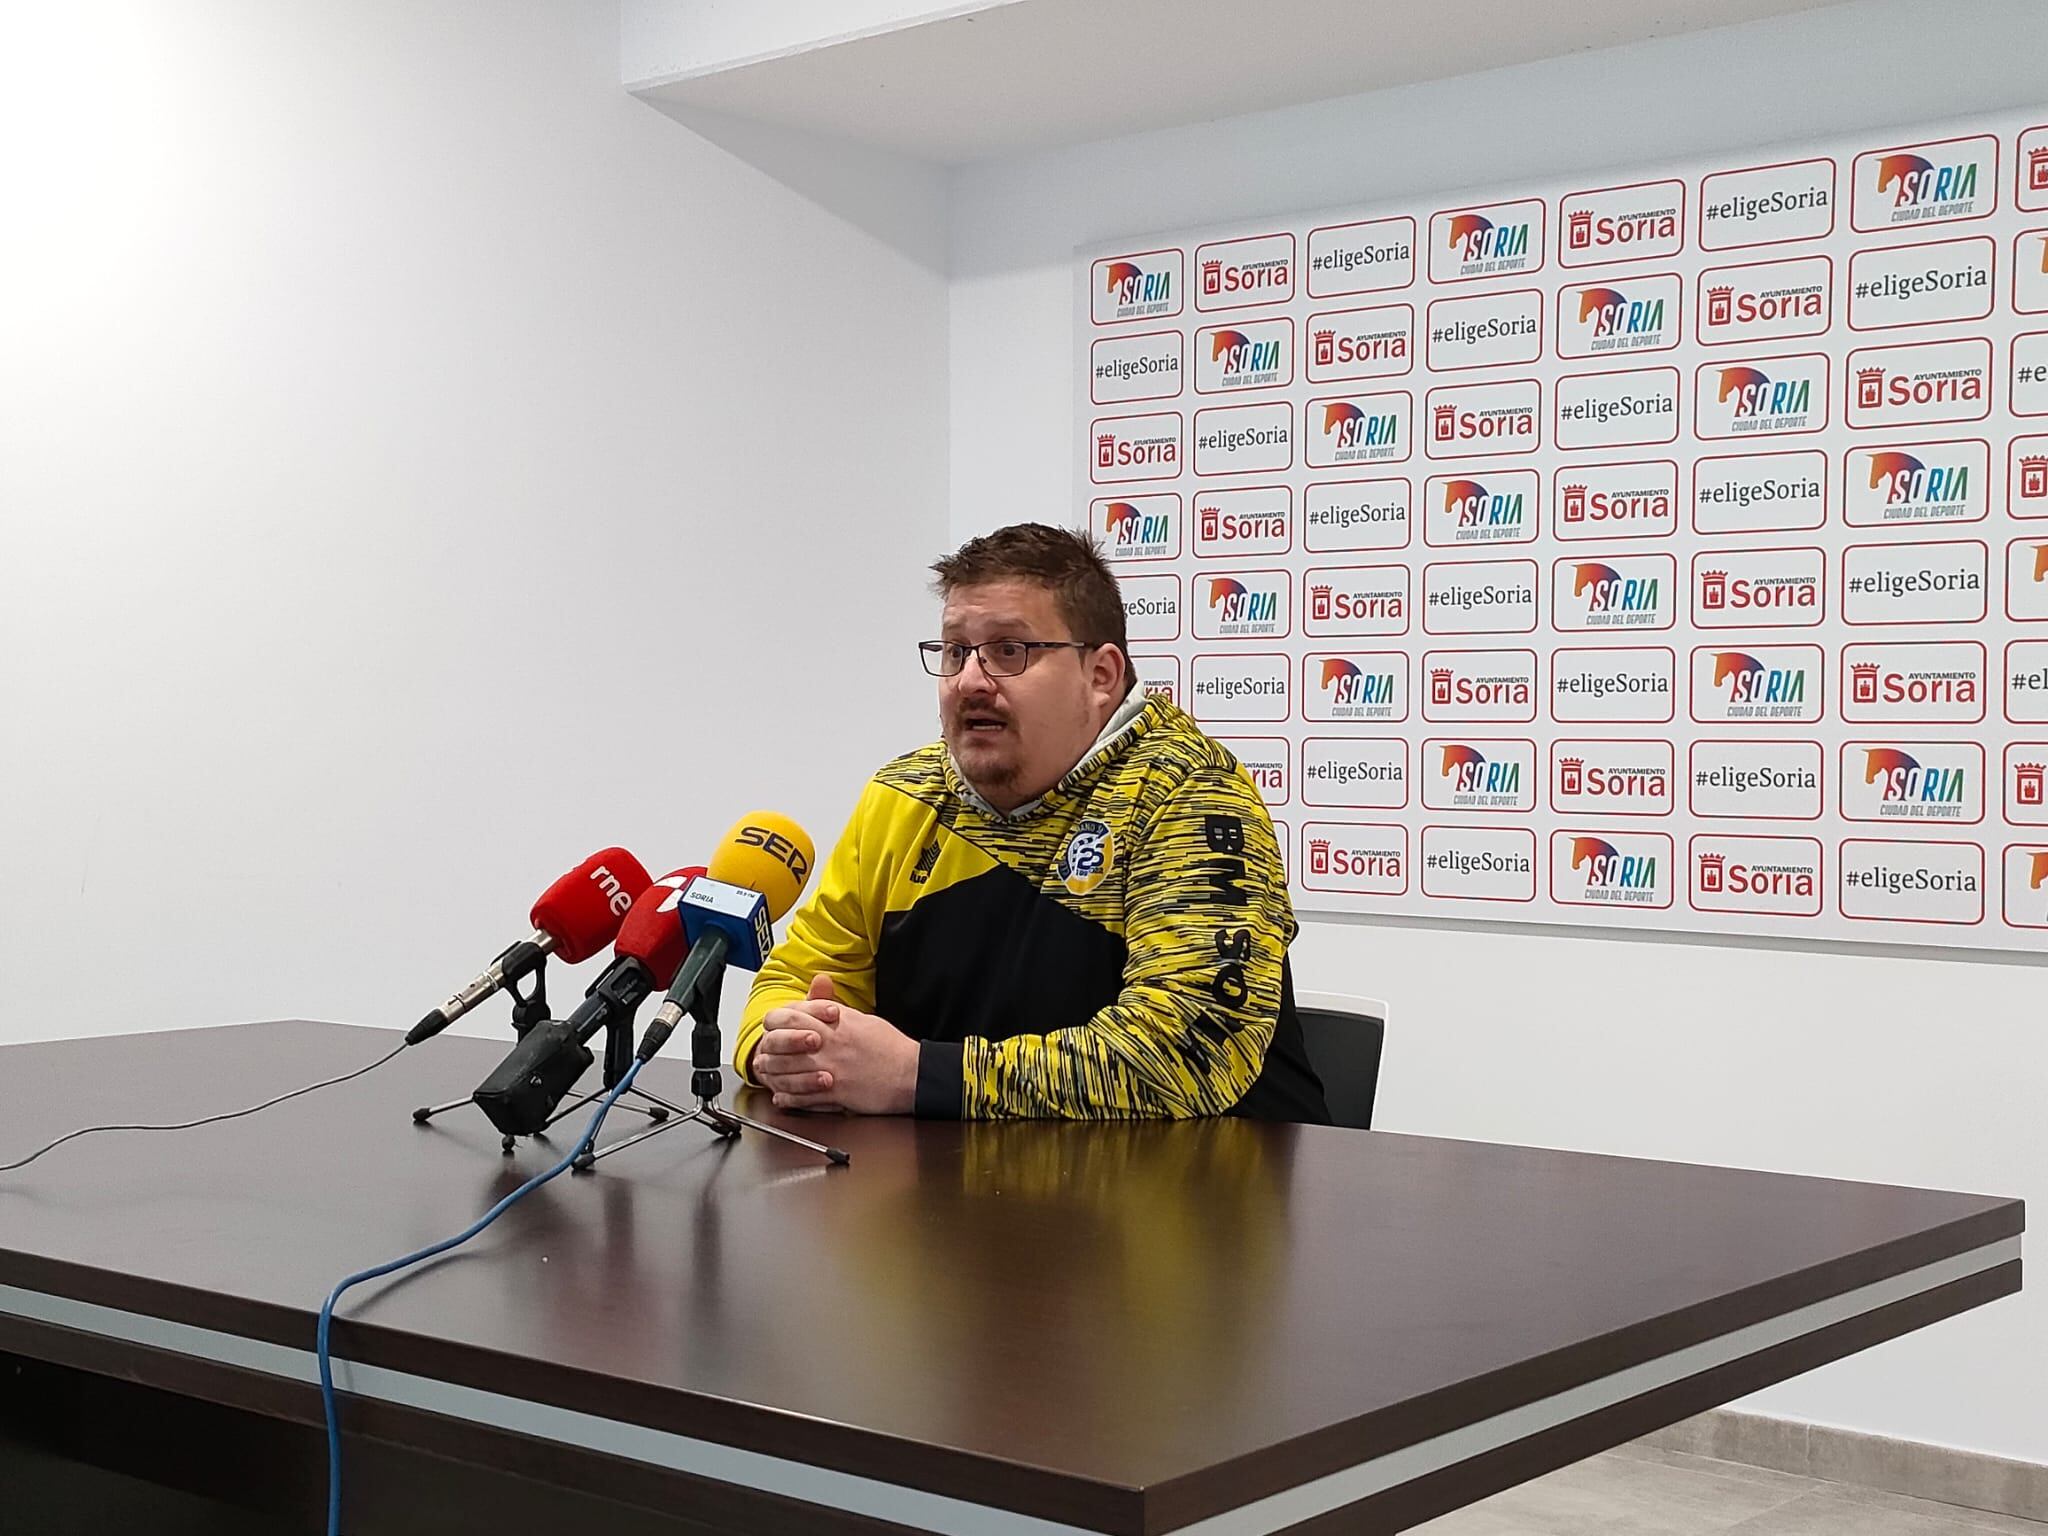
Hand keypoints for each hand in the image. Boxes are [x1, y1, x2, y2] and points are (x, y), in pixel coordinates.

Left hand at [752, 974, 919, 1115]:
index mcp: (835, 1022)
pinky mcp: (836, 1092)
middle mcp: (829, 1043)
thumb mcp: (861, 1019)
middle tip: (765, 1052)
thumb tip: (817, 1001)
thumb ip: (834, 1010)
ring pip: (787, 1070)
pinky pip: (802, 1096)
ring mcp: (830, 1068)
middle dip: (768, 1047)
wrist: (911, 1073)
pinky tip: (781, 1097)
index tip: (776, 1027)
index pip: (791, 1015)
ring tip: (767, 1075)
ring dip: (773, 1073)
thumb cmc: (889, 1047)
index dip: (777, 1021)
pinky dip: (788, 1098)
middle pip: (782, 1041)